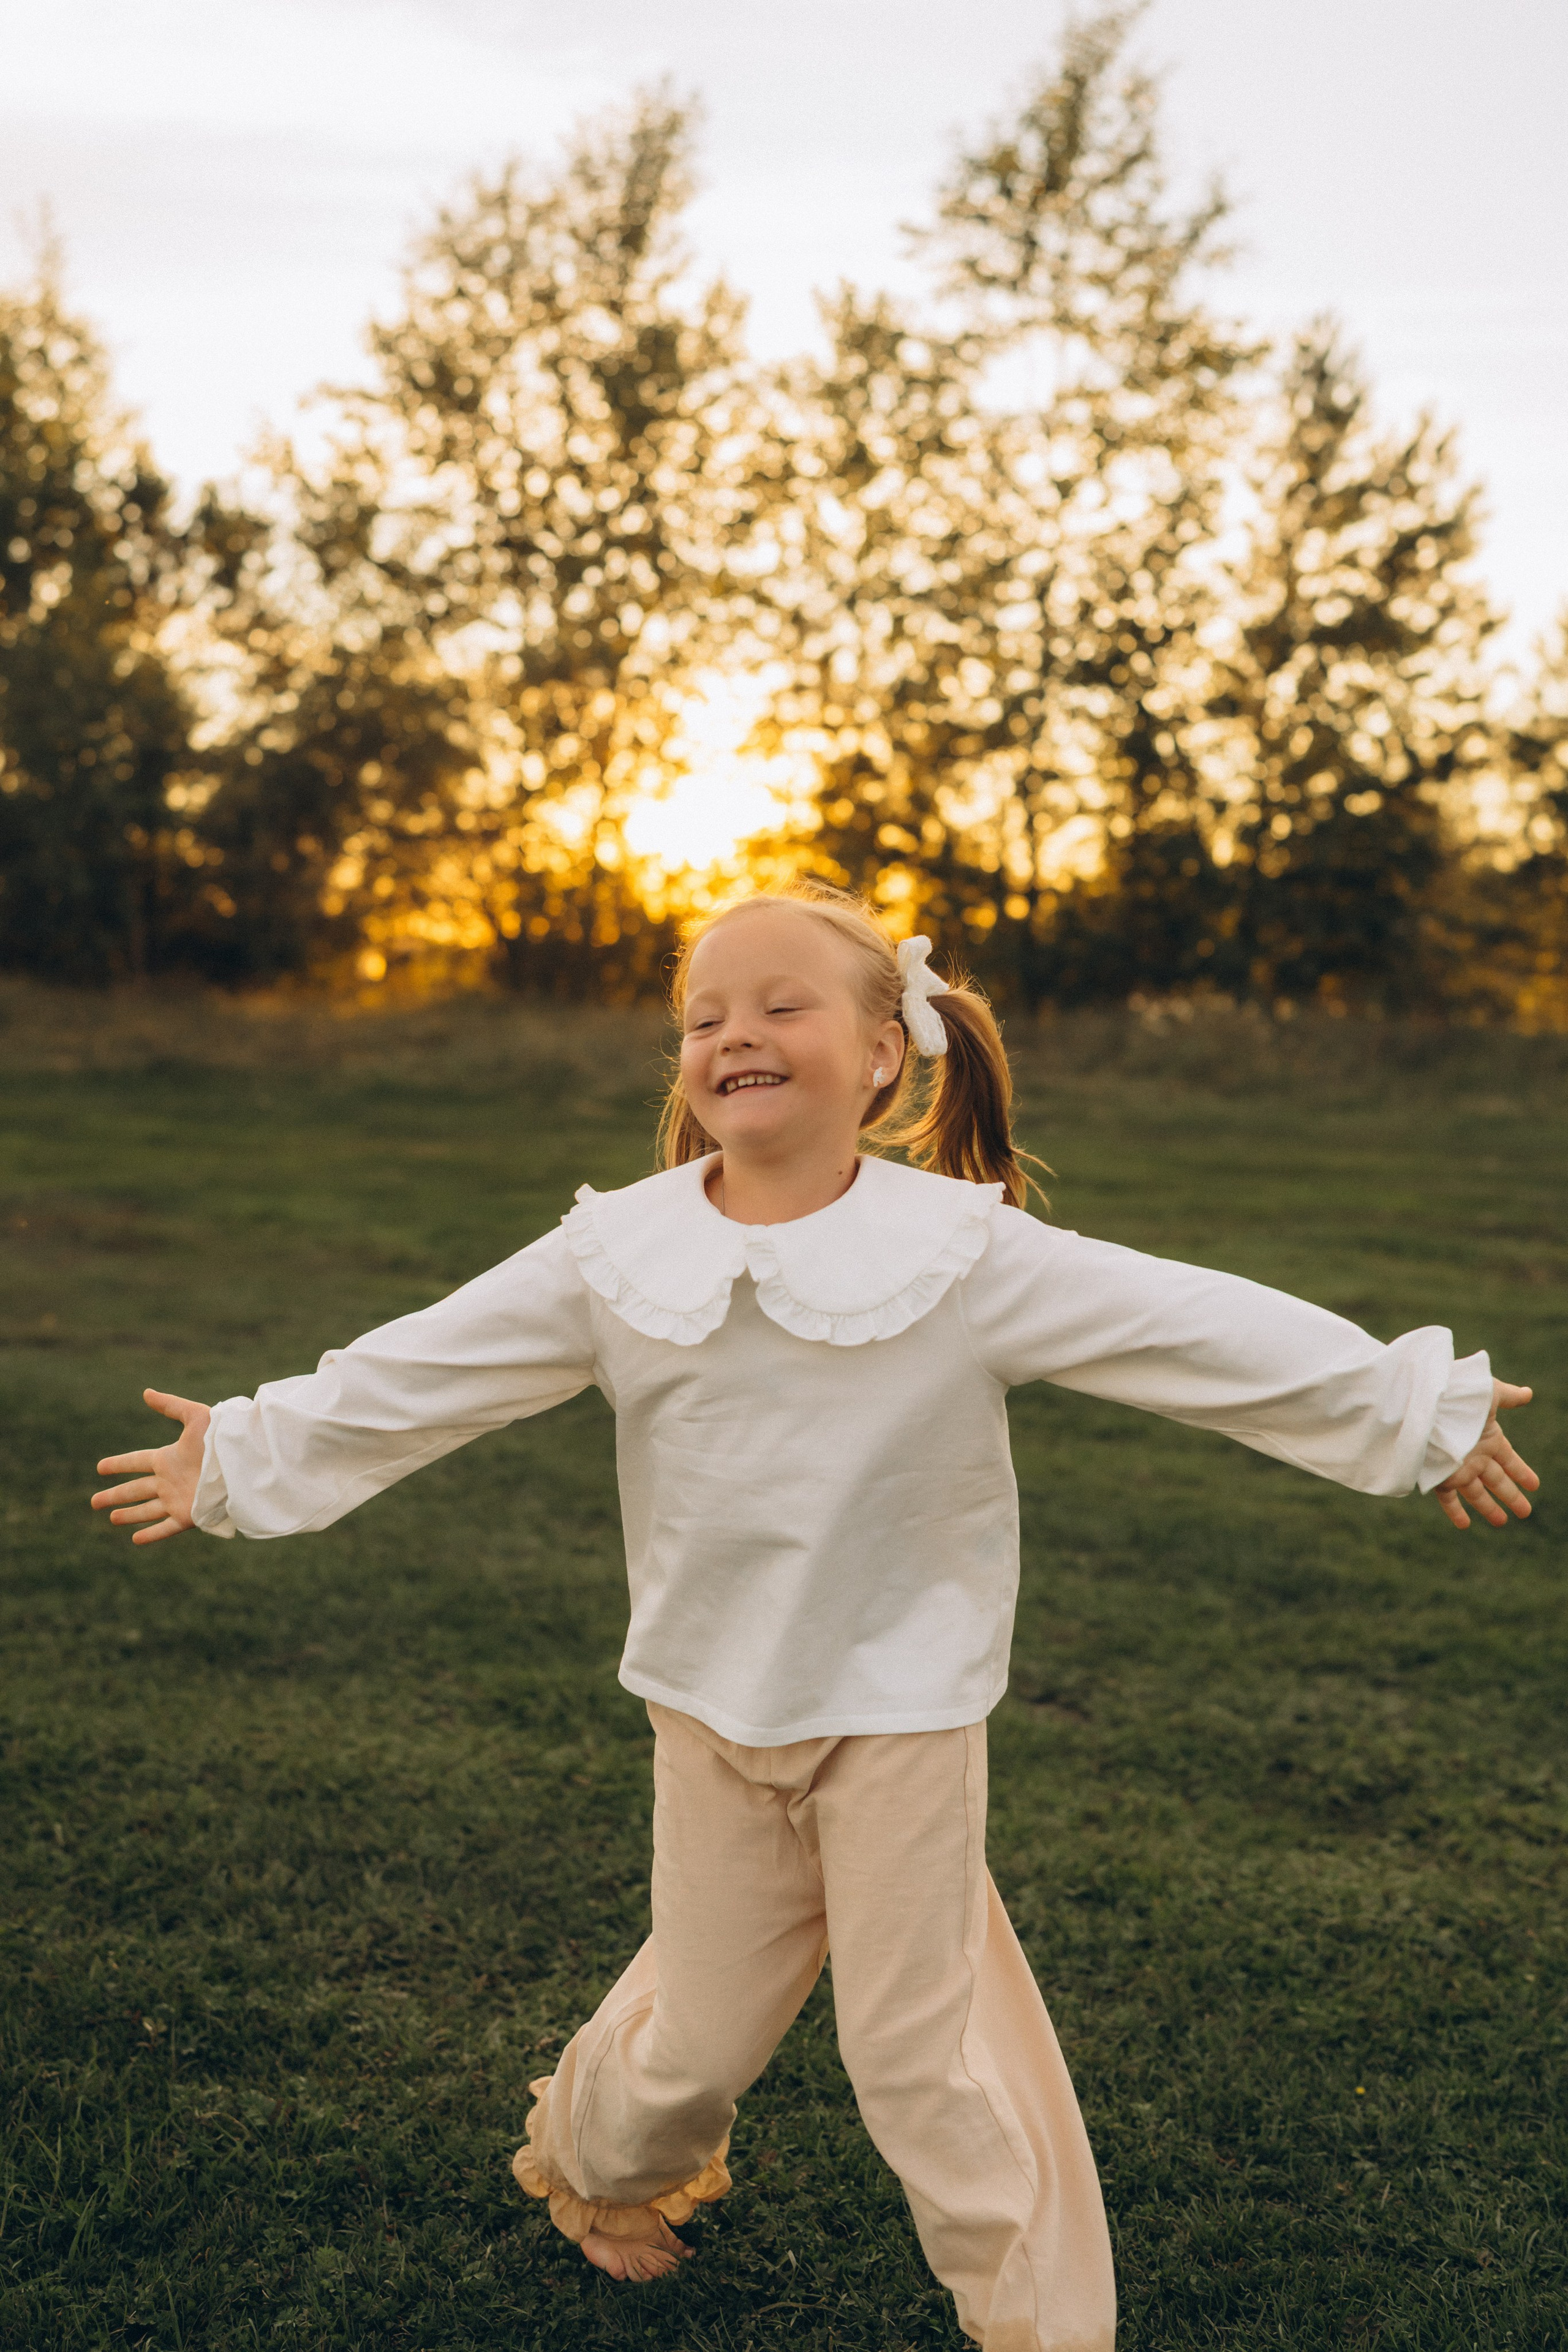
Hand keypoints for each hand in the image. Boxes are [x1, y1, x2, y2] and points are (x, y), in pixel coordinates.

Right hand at [92, 1389, 211, 1544]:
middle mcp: (169, 1481)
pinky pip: (164, 1528)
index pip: (136, 1462)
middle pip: (136, 1490)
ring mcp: (177, 1500)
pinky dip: (150, 1534)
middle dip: (115, 1495)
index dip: (118, 1464)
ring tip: (112, 1518)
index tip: (100, 1467)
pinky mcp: (187, 1516)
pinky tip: (135, 1540)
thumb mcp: (195, 1417)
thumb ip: (171, 1405)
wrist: (240, 1465)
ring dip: (129, 1515)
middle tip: (94, 1502)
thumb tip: (146, 1392)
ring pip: (146, 1510)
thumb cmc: (219, 1440)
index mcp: (169, 1458)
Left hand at [1434, 1379, 1537, 1529]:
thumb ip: (1508, 1397)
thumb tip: (1528, 1393)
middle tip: (1525, 1512)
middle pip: (1497, 1481)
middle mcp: (1475, 1456)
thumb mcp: (1489, 1395)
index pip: (1509, 1460)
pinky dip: (1455, 1512)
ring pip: (1477, 1493)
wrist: (1426, 1406)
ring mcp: (1458, 1468)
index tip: (1535, 1485)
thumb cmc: (1459, 1398)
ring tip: (1501, 1522)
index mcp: (1488, 1438)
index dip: (1522, 1472)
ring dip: (1489, 1508)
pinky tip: (1464, 1525)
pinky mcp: (1441, 1477)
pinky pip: (1448, 1499)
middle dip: (1511, 1496)